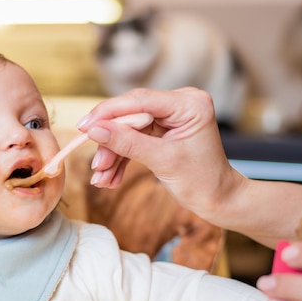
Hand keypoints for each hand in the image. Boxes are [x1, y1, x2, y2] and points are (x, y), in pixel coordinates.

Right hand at [78, 87, 243, 216]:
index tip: (84, 126)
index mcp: (189, 103)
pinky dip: (122, 158)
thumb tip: (93, 130)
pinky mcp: (162, 130)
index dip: (108, 113)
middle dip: (110, 142)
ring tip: (101, 179)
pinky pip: (134, 139)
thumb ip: (127, 142)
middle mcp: (180, 103)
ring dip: (113, 155)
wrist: (218, 200)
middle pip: (130, 115)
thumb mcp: (162, 161)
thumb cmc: (201, 181)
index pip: (140, 100)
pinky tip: (111, 178)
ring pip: (128, 130)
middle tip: (95, 165)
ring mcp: (170, 116)